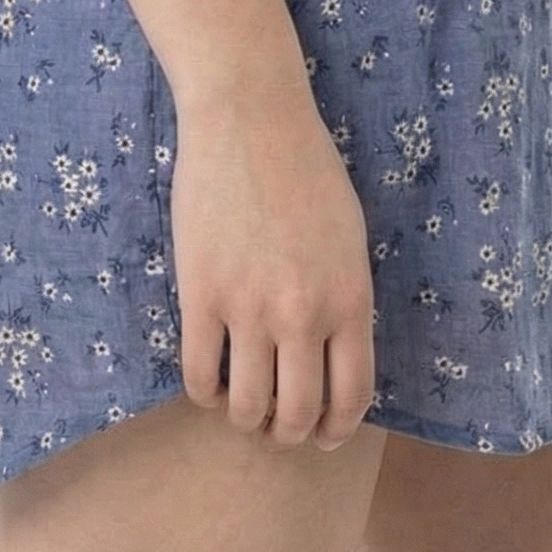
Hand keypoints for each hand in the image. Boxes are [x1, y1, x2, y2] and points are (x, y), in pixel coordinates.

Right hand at [170, 80, 376, 452]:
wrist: (249, 117)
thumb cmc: (305, 167)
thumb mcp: (349, 238)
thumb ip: (345, 299)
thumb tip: (332, 356)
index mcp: (350, 299)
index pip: (352, 397)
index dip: (335, 430)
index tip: (321, 434)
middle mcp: (304, 314)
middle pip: (297, 414)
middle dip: (287, 433)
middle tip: (275, 425)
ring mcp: (250, 308)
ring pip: (248, 407)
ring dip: (245, 419)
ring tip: (240, 404)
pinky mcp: (201, 295)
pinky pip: (200, 375)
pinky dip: (206, 392)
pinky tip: (210, 380)